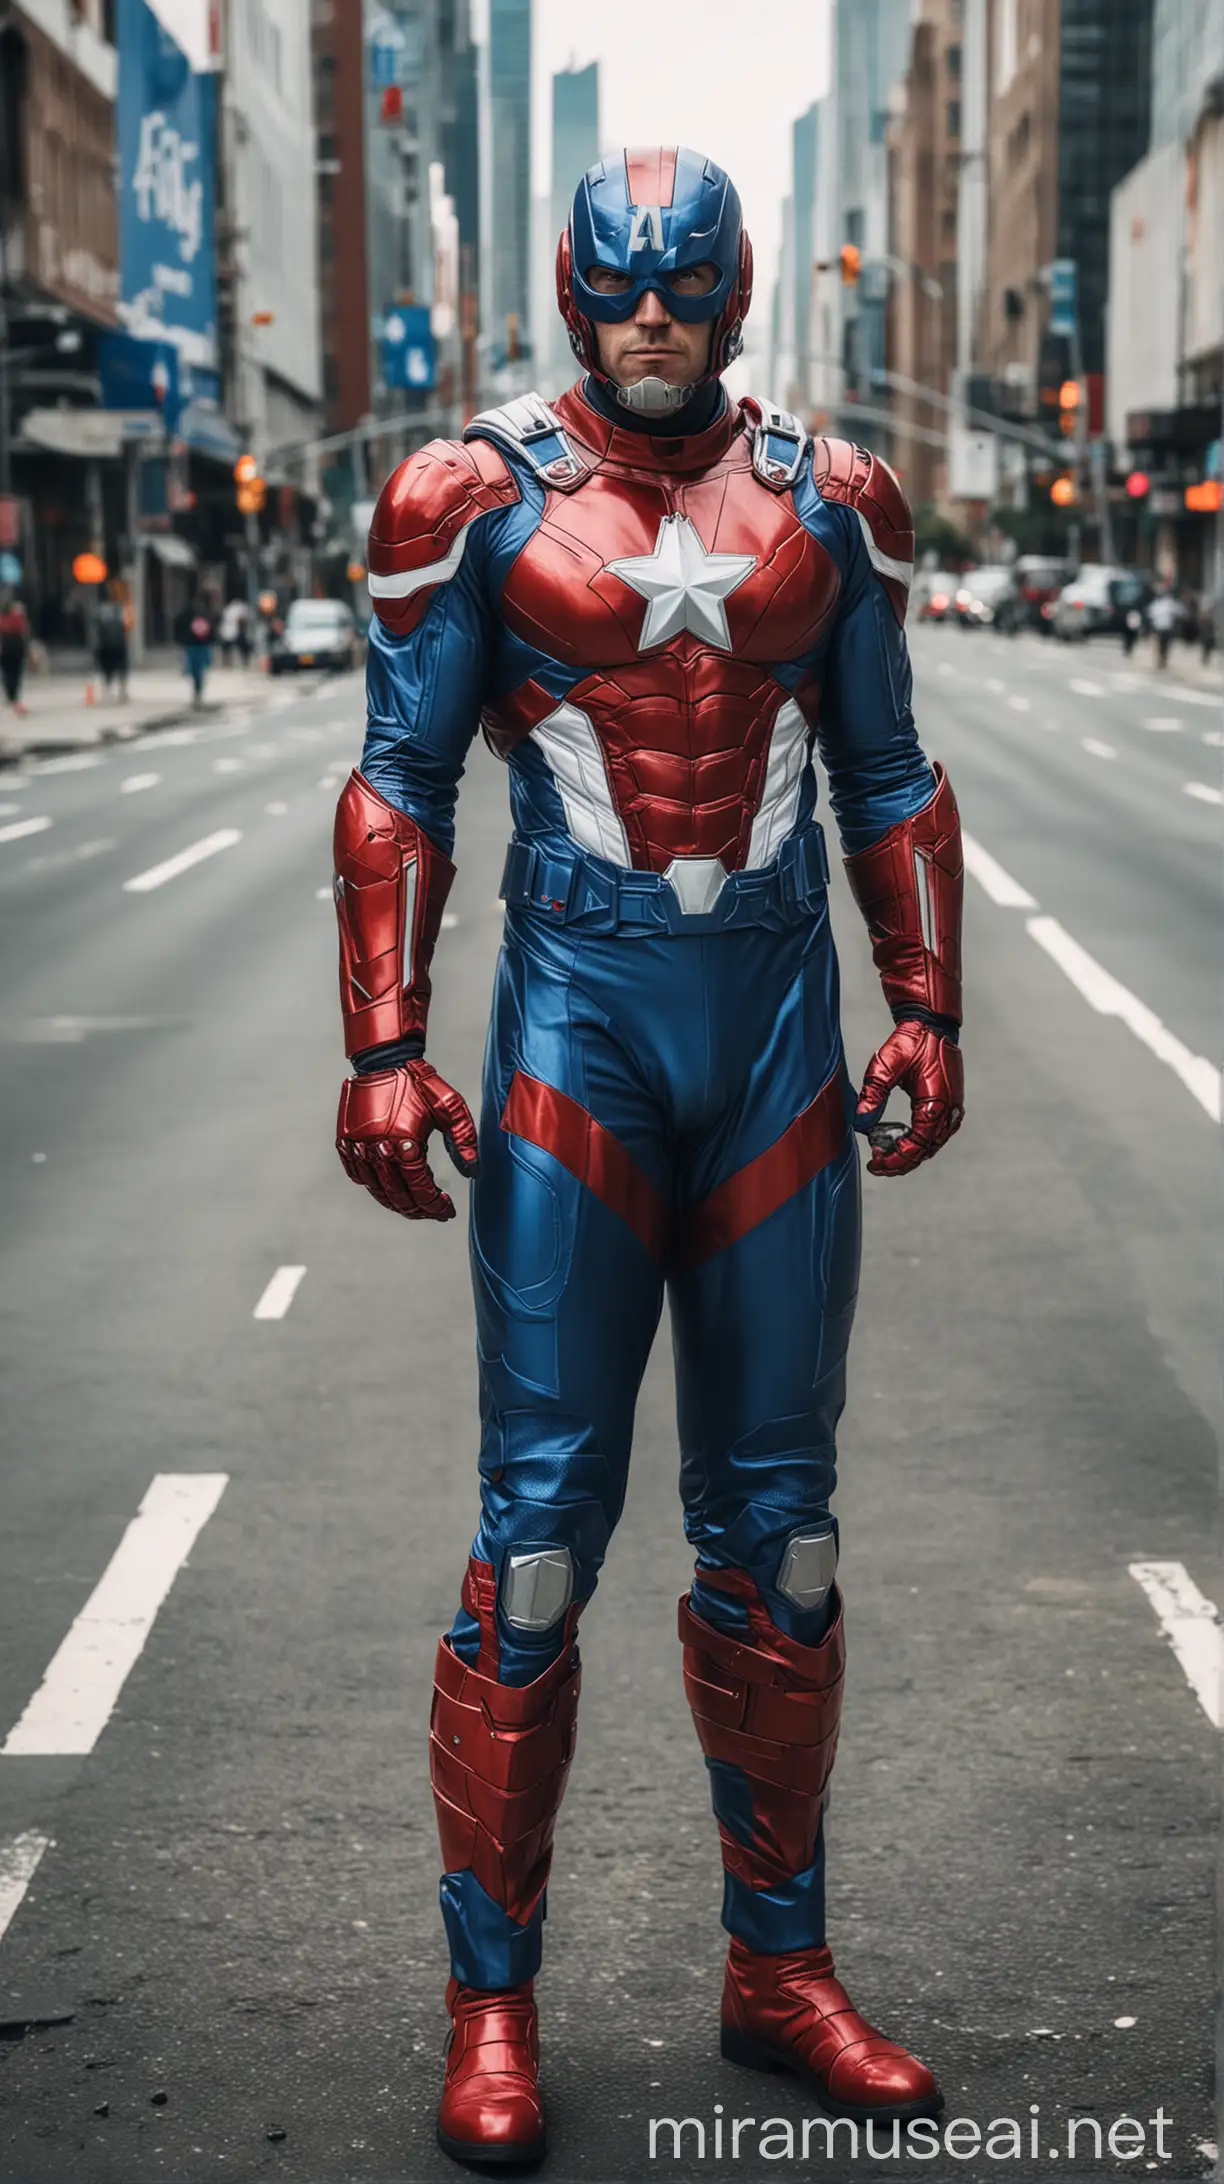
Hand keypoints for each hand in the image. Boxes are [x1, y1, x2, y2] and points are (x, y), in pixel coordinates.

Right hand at [336, 1060, 477, 1219]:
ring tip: (415, 1206)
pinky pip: (358, 1176)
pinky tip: (390, 1189)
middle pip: (398, 1196)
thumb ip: (464, 1139)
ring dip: (397, 1203)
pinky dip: (374, 1187)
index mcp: (405, 1141)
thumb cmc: (420, 1082)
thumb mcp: (451, 1107)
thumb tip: (472, 1170)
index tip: (448, 1210)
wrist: (384, 1060)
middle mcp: (378, 1147)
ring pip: (377, 1190)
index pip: (420, 1189)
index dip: (436, 1206)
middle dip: (419, 1211)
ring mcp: (358, 1146)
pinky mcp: (345, 1141)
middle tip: (434, 1212)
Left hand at [854, 1019, 963, 1177]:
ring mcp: (953, 1107)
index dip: (896, 1158)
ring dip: (911, 1154)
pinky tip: (903, 1142)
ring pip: (933, 1144)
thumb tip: (861, 1123)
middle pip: (926, 1150)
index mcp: (935, 1103)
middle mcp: (949, 1109)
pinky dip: (921, 1142)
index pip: (917, 1145)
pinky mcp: (951, 1103)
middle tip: (877, 1165)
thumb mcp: (884, 1067)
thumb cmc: (909, 1042)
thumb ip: (872, 1095)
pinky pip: (938, 1133)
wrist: (931, 1025)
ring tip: (887, 1157)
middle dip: (901, 1161)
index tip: (876, 1162)